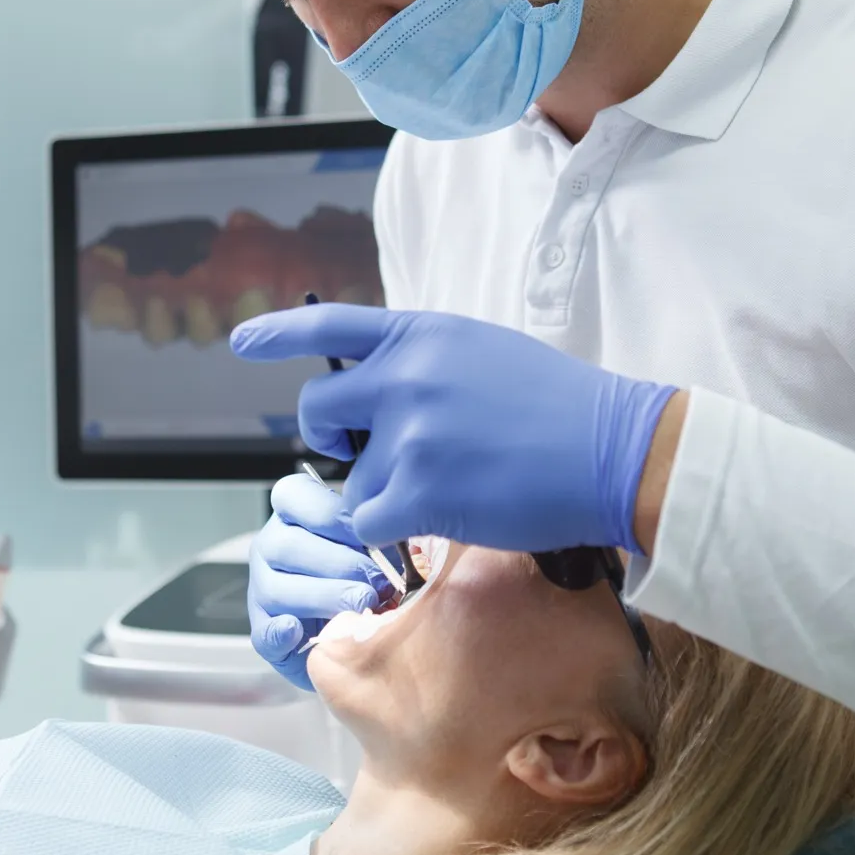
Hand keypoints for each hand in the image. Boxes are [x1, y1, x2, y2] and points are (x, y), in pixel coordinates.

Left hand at [231, 304, 675, 555]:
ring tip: (456, 484)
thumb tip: (379, 391)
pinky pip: (369, 520)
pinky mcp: (419, 488)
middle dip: (332, 440)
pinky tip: (438, 518)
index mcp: (421, 334)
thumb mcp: (482, 352)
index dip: (279, 333)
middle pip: (319, 411)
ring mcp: (409, 432)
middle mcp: (404, 375)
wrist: (613, 450)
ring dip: (390, 493)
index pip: (328, 325)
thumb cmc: (559, 408)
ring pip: (355, 479)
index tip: (242, 343)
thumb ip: (423, 363)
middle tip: (365, 456)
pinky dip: (392, 530)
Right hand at [248, 470, 388, 689]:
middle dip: (339, 564)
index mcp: (291, 514)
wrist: (349, 626)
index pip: (294, 496)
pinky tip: (301, 631)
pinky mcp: (264, 631)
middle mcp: (270, 546)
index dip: (332, 516)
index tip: (368, 536)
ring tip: (362, 604)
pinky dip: (282, 633)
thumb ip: (373, 535)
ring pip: (278, 589)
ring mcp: (261, 589)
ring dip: (324, 597)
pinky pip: (264, 631)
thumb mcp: (368, 543)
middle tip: (377, 581)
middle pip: (289, 547)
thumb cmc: (360, 572)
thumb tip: (397, 535)